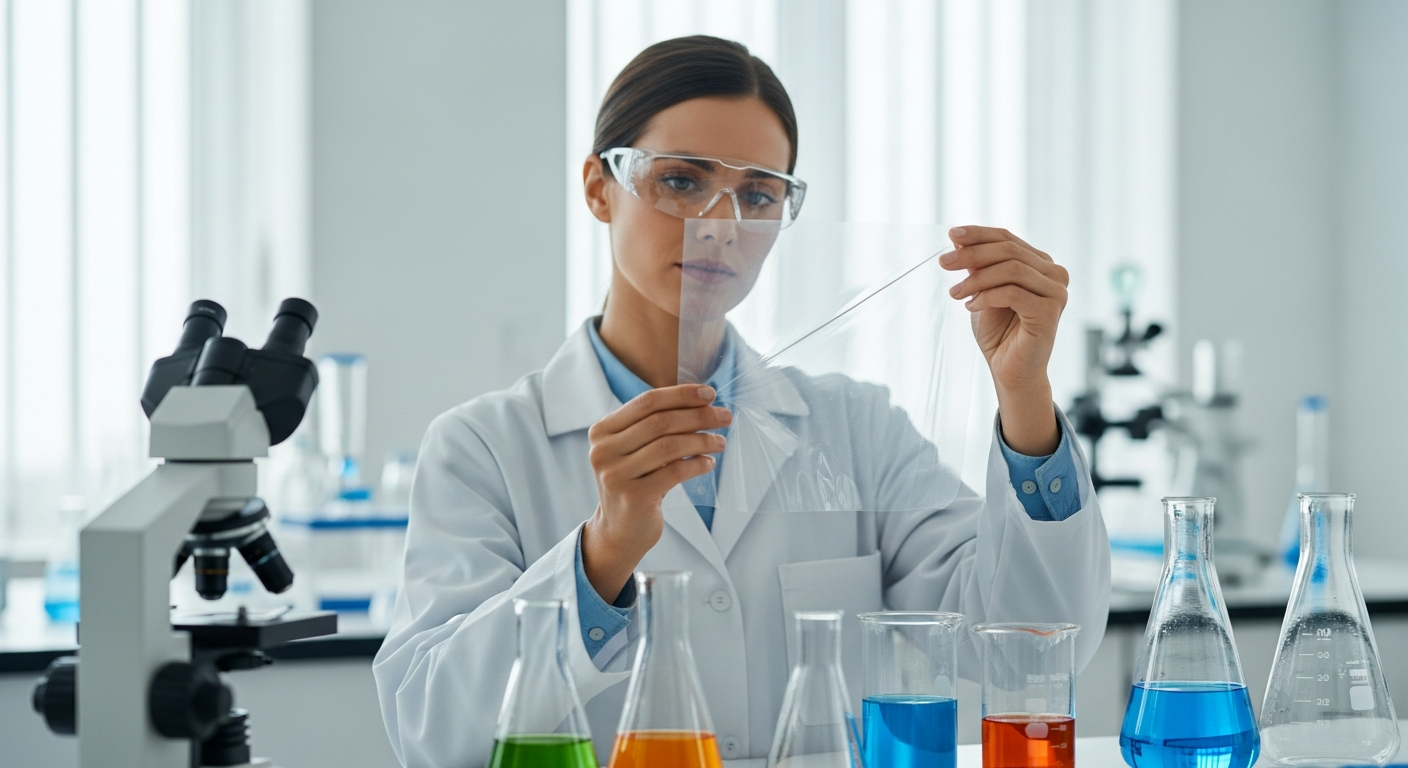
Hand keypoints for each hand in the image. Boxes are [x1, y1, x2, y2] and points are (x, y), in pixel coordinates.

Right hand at [581, 385, 730, 601]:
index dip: (681, 395)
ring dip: (702, 440)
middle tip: (724, 416)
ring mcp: (616, 475)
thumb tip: (701, 400)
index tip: (709, 393)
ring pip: (670, 446)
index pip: (646, 402)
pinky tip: (709, 462)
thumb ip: (654, 425)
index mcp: (602, 432)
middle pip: (661, 422)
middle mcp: (603, 451)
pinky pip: (675, 472)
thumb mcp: (633, 449)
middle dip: (699, 416)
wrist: (618, 530)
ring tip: (720, 441)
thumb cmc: (633, 483)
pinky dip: (697, 464)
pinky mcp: (634, 497)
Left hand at [941, 226, 1066, 454]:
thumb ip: (978, 267)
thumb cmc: (999, 333)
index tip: (951, 234)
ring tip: (955, 293)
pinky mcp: (1050, 312)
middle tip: (944, 263)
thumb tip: (958, 240)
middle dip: (972, 254)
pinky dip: (987, 296)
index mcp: (1041, 264)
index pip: (1008, 239)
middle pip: (1009, 250)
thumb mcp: (983, 292)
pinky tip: (970, 307)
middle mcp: (1054, 274)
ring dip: (976, 279)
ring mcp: (1056, 293)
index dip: (979, 234)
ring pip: (1011, 269)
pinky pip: (1013, 293)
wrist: (1010, 371)